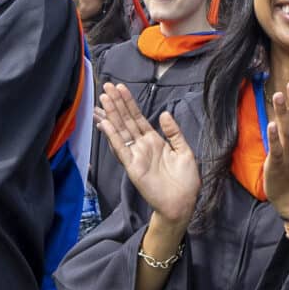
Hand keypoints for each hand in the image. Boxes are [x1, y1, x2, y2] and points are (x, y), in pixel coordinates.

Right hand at [95, 82, 199, 224]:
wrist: (183, 203)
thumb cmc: (186, 181)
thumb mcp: (184, 151)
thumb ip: (173, 132)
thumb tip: (164, 114)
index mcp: (154, 141)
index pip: (138, 118)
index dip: (129, 103)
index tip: (120, 88)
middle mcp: (142, 146)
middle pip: (126, 120)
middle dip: (117, 103)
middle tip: (106, 86)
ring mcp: (136, 155)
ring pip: (121, 131)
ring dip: (112, 115)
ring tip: (103, 99)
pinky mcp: (133, 167)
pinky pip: (121, 149)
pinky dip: (113, 136)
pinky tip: (106, 123)